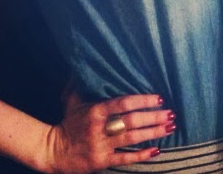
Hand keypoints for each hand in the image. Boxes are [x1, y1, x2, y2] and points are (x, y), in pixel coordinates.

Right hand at [44, 92, 175, 173]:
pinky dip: (142, 155)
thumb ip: (81, 81)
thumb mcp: (72, 99)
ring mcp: (101, 146)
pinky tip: (157, 150)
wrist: (51, 151)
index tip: (159, 98)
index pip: (123, 103)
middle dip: (154, 117)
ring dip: (153, 133)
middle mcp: (100, 128)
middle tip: (171, 113)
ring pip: (132, 139)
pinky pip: (125, 158)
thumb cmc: (67, 122)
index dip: (143, 100)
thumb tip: (85, 61)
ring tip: (170, 127)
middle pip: (132, 121)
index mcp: (95, 111)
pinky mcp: (102, 161)